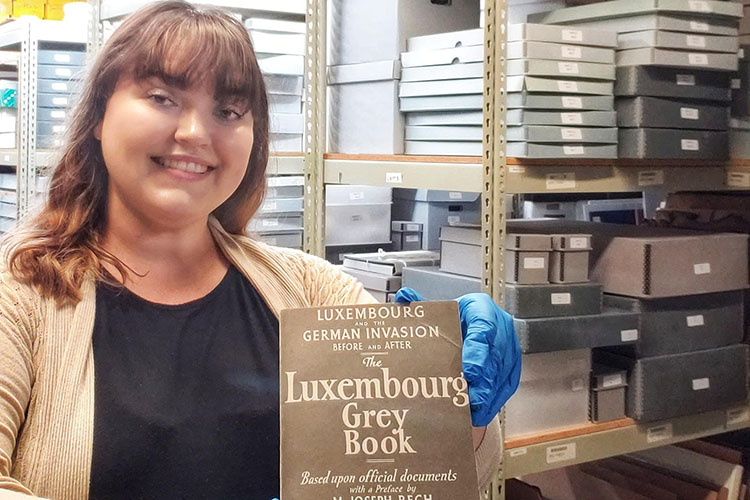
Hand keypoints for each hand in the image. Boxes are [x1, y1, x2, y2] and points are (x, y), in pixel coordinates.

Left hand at [395, 288, 520, 426]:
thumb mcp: (439, 311)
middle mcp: (501, 327)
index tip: (468, 372)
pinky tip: (479, 413)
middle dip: (483, 380)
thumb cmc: (454, 319)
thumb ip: (422, 307)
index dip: (477, 351)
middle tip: (469, 398)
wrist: (470, 325)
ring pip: (502, 373)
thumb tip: (403, 299)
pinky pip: (506, 386)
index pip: (484, 328)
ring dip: (488, 394)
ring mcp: (509, 348)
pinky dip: (493, 401)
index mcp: (481, 308)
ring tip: (472, 411)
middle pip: (495, 356)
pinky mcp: (512, 367)